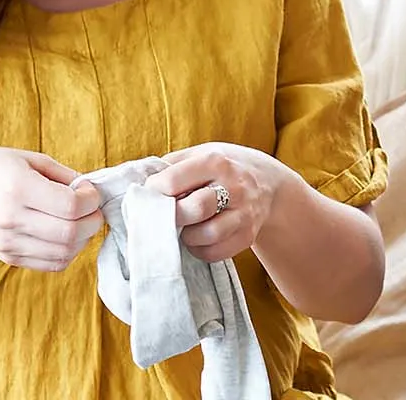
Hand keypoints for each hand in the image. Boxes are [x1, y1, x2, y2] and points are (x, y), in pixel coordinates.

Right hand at [0, 147, 102, 271]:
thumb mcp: (24, 158)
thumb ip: (62, 174)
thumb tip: (91, 190)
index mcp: (17, 187)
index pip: (71, 206)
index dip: (91, 199)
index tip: (88, 191)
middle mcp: (11, 219)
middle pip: (72, 233)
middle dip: (93, 220)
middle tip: (91, 208)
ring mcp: (9, 242)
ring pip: (66, 253)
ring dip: (84, 238)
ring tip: (79, 221)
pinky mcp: (9, 257)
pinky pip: (53, 264)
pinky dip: (69, 252)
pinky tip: (65, 235)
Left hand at [145, 143, 301, 262]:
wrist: (268, 184)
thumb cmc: (223, 168)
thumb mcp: (202, 153)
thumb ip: (171, 166)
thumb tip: (137, 183)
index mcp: (216, 161)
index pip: (173, 180)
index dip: (153, 191)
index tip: (148, 196)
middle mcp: (234, 186)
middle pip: (194, 208)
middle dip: (172, 216)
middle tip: (164, 216)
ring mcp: (243, 214)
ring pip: (207, 235)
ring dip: (187, 236)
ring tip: (184, 228)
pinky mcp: (247, 236)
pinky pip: (215, 252)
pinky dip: (199, 249)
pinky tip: (197, 238)